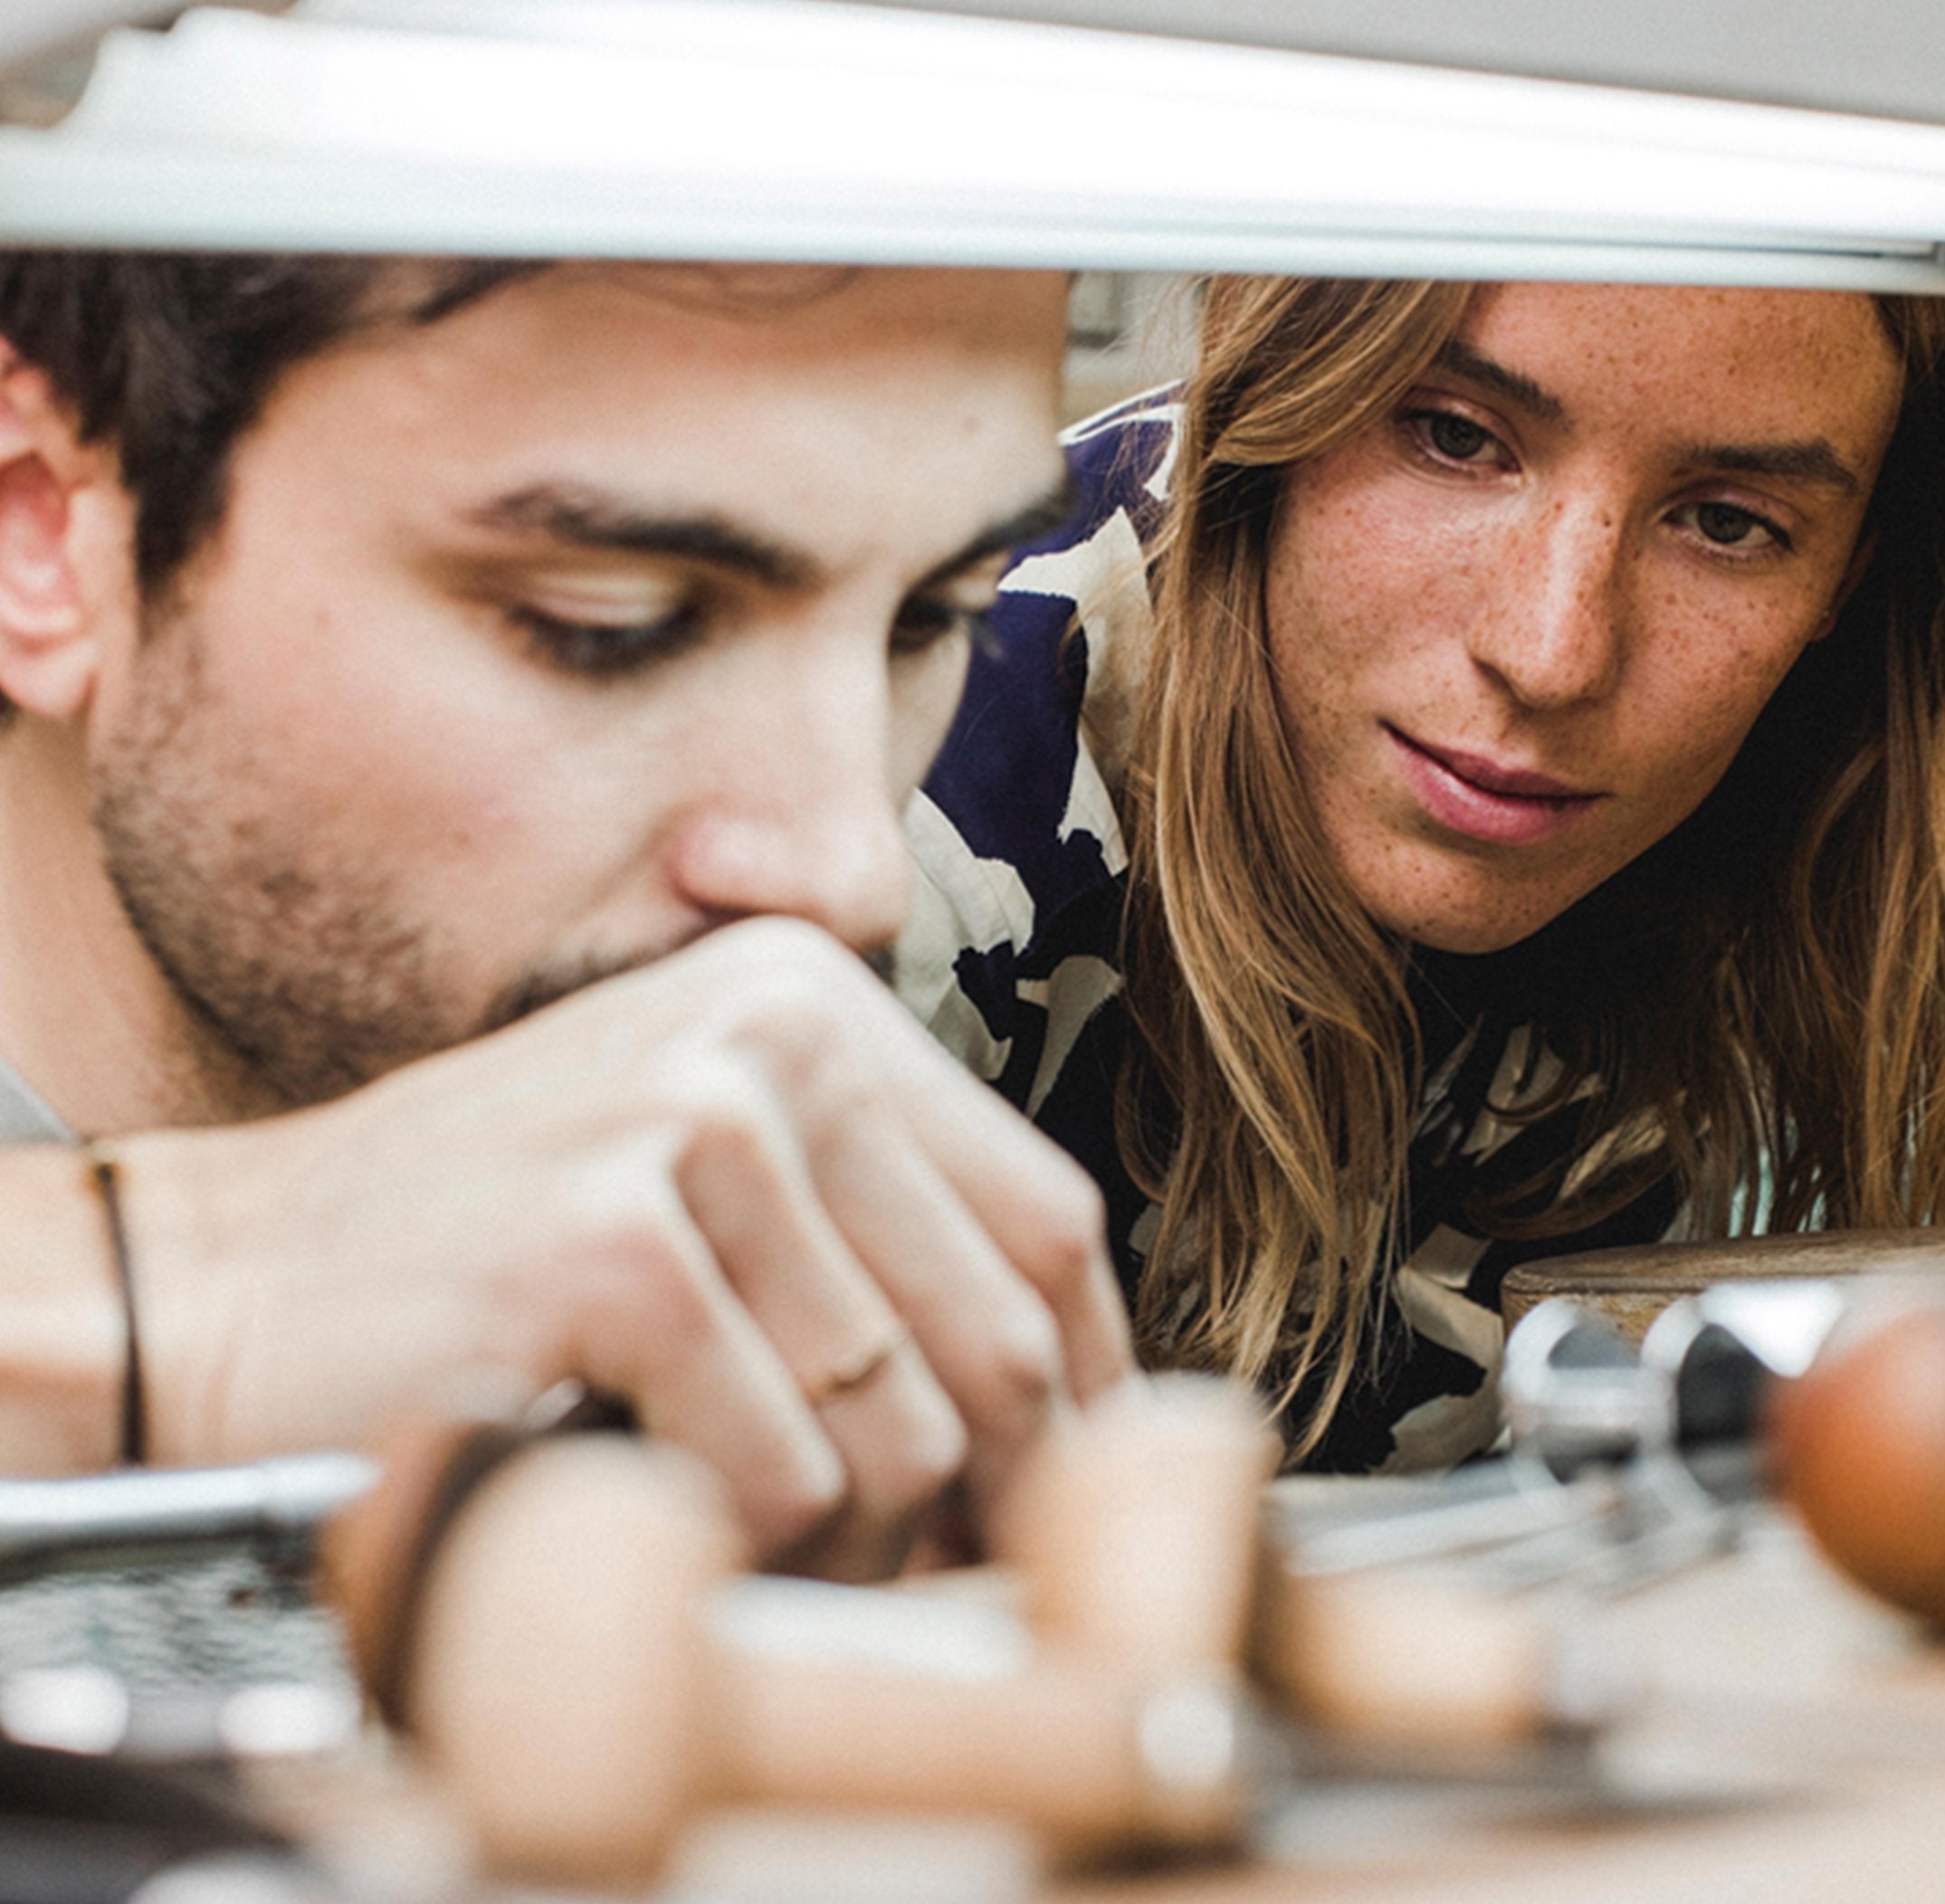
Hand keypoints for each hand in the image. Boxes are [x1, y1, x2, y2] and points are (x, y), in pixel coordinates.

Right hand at [116, 918, 1133, 1574]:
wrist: (227, 1280)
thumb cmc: (487, 1248)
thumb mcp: (708, 1171)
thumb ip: (874, 1232)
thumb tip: (1064, 1401)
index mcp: (815, 999)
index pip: (1044, 1212)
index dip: (1091, 1378)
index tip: (1078, 1486)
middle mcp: (774, 1031)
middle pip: (1001, 1323)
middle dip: (995, 1492)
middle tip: (945, 1572)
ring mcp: (692, 1127)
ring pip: (902, 1422)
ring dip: (862, 1547)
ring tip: (778, 1559)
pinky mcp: (616, 1247)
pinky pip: (783, 1475)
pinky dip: (750, 1554)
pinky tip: (678, 1532)